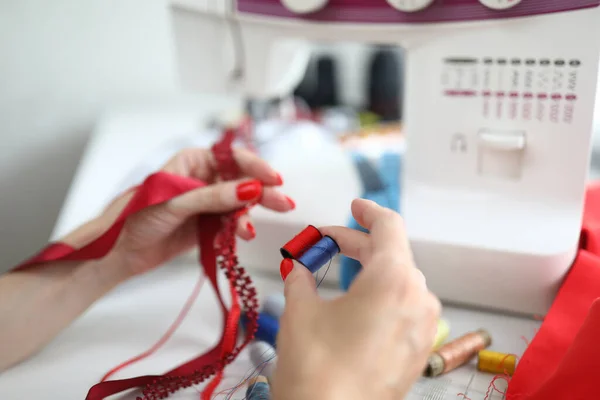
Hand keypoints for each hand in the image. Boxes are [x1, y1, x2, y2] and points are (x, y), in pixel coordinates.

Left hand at [62, 147, 294, 279]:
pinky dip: (237, 231)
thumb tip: (251, 189)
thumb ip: (214, 196)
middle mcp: (203, 180)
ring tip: (247, 231)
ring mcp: (207, 204)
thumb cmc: (136, 217)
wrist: (118, 252)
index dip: (255, 166)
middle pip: (242, 182)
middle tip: (283, 204)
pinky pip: (231, 225)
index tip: (273, 179)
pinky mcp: (208, 226)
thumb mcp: (175, 203)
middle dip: (262, 193)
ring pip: (239, 205)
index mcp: (193, 162)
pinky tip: (238, 237)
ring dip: (248, 216)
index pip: (232, 158)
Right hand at [272, 199, 440, 399]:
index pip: (389, 226)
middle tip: (324, 243)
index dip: (368, 211)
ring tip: (338, 274)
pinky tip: (356, 304)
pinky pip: (405, 308)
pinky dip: (382, 296)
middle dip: (357, 244)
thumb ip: (300, 276)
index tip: (354, 206)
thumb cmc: (316, 368)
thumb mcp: (299, 311)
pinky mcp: (420, 350)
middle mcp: (419, 299)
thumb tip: (298, 265)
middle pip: (392, 254)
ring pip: (400, 281)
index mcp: (394, 279)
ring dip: (370, 270)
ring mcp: (425, 327)